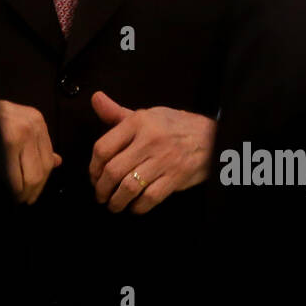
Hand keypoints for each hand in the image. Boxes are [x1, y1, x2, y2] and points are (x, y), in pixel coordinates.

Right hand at [0, 99, 61, 203]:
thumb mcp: (16, 121)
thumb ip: (36, 142)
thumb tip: (57, 161)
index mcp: (36, 119)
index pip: (48, 159)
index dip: (42, 181)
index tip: (33, 192)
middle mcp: (32, 125)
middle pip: (42, 170)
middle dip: (33, 190)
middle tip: (24, 200)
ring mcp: (20, 133)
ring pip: (31, 176)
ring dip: (23, 192)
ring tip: (15, 197)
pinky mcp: (7, 142)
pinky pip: (14, 177)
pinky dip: (12, 188)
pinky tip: (7, 190)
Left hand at [88, 91, 216, 213]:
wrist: (212, 136)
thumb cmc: (175, 125)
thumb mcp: (147, 115)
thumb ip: (117, 113)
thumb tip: (96, 99)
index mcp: (138, 122)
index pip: (103, 148)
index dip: (93, 167)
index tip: (94, 176)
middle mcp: (149, 140)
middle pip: (113, 170)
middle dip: (101, 188)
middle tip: (100, 195)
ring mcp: (164, 160)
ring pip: (129, 187)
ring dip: (116, 201)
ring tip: (113, 204)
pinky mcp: (176, 177)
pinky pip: (150, 198)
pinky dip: (138, 206)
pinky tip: (134, 206)